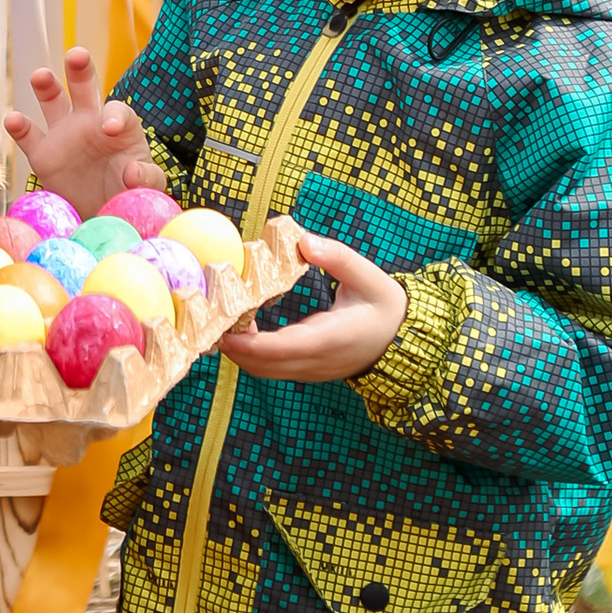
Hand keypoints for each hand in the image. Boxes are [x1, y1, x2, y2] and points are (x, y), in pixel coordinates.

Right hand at [3, 46, 145, 216]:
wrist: (100, 213)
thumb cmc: (129, 193)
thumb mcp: (148, 187)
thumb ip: (146, 178)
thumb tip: (131, 173)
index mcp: (119, 126)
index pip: (118, 110)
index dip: (115, 115)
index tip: (109, 128)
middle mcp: (90, 121)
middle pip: (85, 88)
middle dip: (80, 70)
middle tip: (77, 55)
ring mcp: (64, 134)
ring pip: (53, 102)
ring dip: (47, 86)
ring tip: (40, 75)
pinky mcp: (43, 154)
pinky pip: (29, 137)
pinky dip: (20, 127)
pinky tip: (14, 120)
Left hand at [220, 233, 405, 383]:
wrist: (402, 341)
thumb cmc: (384, 306)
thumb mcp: (369, 276)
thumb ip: (337, 257)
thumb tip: (303, 241)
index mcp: (332, 339)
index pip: (284, 348)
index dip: (250, 344)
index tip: (224, 329)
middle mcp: (317, 361)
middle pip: (264, 365)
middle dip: (233, 347)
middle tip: (209, 319)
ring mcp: (311, 371)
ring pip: (264, 371)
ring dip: (240, 352)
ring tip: (223, 320)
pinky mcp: (307, 371)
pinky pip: (272, 369)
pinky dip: (252, 355)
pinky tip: (243, 328)